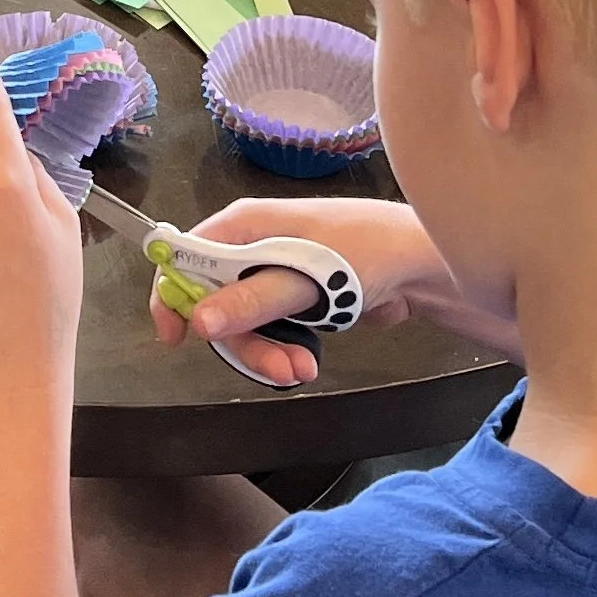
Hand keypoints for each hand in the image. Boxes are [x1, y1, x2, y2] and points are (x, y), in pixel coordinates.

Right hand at [147, 195, 522, 384]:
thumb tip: (199, 320)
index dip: (174, 296)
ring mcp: (274, 272)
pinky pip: (271, 330)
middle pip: (216, 303)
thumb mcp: (304, 280)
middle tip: (276, 370)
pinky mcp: (296, 296)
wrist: (422, 266)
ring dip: (268, 354)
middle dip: (243, 343)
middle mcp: (252, 245)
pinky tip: (307, 364)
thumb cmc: (366, 254)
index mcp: (244, 226)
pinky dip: (284, 351)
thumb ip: (251, 301)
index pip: (185, 257)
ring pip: (244, 324)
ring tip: (301, 371)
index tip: (177, 338)